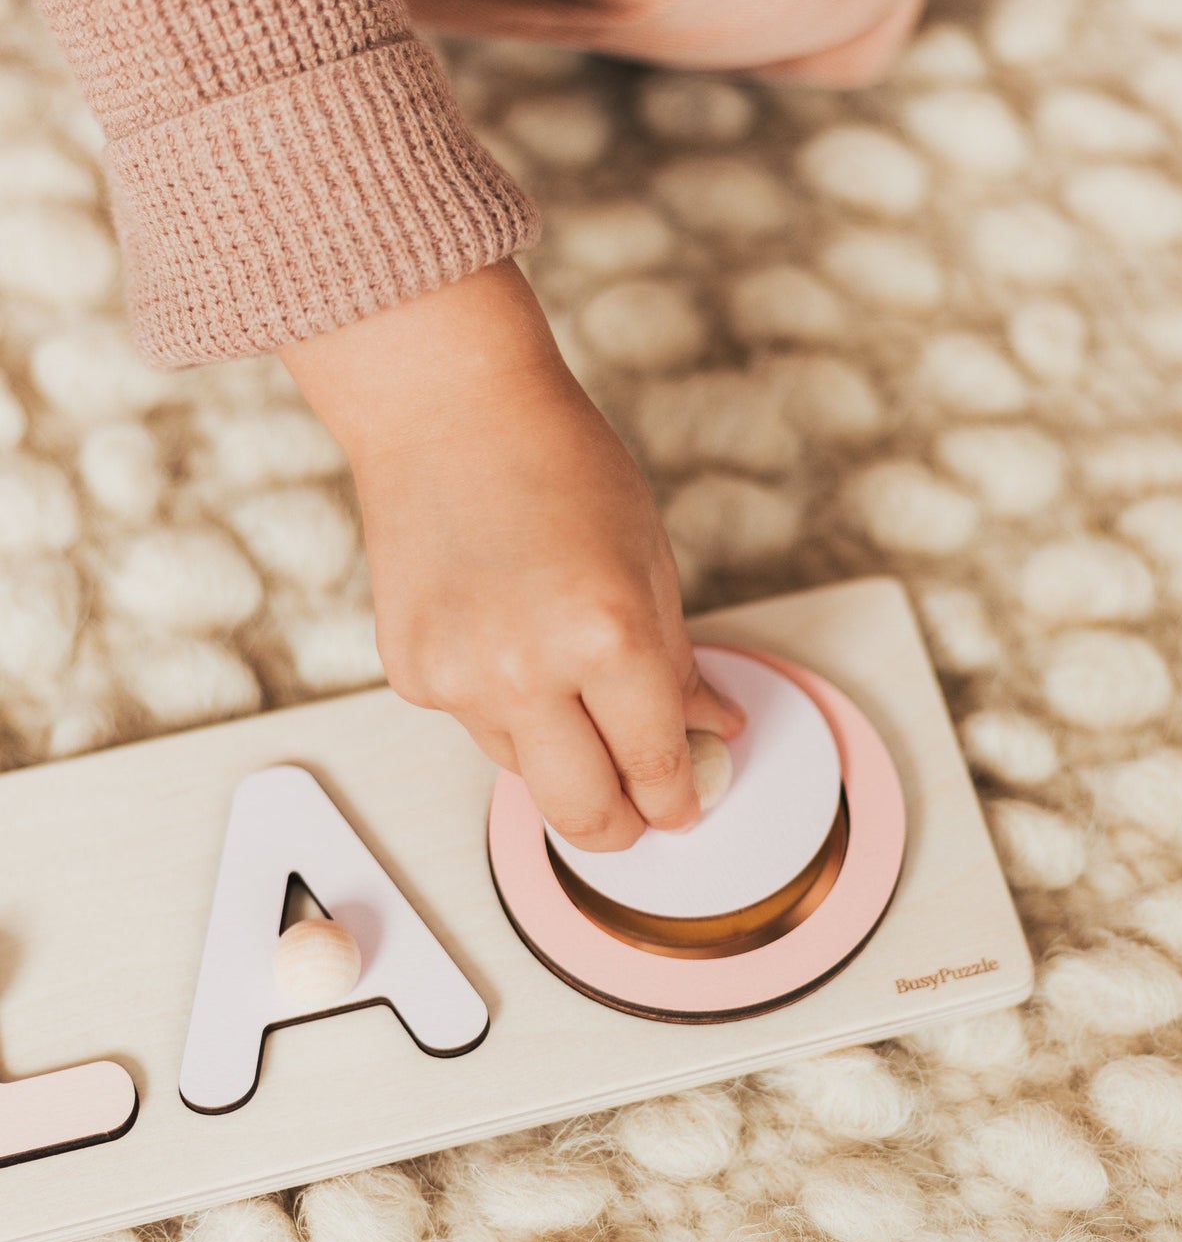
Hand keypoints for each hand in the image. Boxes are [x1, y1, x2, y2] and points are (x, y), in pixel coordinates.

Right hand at [280, 261, 744, 850]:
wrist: (448, 412)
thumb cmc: (558, 463)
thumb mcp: (650, 560)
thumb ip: (676, 662)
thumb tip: (709, 727)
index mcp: (607, 635)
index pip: (656, 765)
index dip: (678, 798)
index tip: (684, 808)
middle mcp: (526, 672)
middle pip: (584, 812)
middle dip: (622, 828)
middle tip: (642, 815)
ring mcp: (459, 680)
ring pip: (526, 774)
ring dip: (562, 759)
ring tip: (571, 688)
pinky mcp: (412, 675)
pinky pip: (476, 727)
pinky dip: (505, 710)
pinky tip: (509, 642)